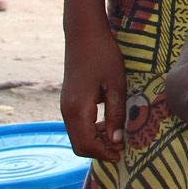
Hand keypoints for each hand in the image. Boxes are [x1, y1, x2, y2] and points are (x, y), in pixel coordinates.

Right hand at [60, 21, 125, 161]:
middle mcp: (67, 111)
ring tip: (117, 137)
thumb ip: (116, 114)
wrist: (84, 34)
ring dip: (95, 141)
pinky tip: (108, 124)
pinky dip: (91, 131)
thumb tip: (116, 141)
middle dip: (99, 151)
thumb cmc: (104, 56)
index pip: (87, 144)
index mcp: (78, 109)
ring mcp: (65, 106)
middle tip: (121, 149)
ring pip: (77, 136)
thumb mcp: (116, 85)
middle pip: (79, 145)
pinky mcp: (68, 101)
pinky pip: (77, 125)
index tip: (122, 154)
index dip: (104, 153)